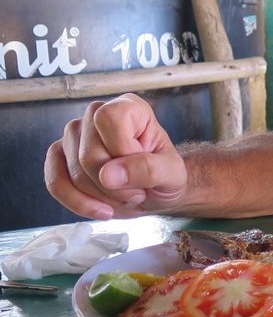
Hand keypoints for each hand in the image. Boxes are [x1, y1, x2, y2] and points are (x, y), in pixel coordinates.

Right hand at [44, 93, 187, 219]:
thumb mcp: (173, 174)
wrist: (154, 190)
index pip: (109, 119)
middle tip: (138, 191)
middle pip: (89, 154)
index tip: (142, 168)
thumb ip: (149, 169)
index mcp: (129, 107)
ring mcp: (74, 135)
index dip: (122, 150)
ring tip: (124, 195)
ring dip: (101, 196)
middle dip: (114, 185)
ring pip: (74, 173)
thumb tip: (107, 175)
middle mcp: (96, 114)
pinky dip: (78, 203)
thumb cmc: (165, 175)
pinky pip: (55, 183)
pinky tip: (101, 209)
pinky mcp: (59, 156)